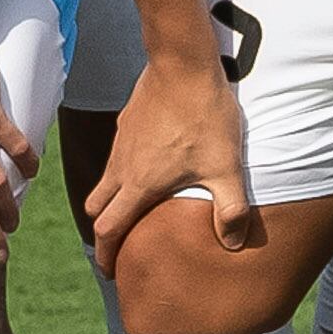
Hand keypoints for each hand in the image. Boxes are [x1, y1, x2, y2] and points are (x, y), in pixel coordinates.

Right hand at [80, 44, 252, 265]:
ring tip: (132, 210)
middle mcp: (122, 166)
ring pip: (105, 180)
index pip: (109, 229)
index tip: (110, 271)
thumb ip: (230, 210)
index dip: (106, 255)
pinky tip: (148, 167)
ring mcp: (122, 142)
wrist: (183, 63)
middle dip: (103, 231)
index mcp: (139, 184)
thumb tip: (234, 245)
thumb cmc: (204, 116)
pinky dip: (122, 173)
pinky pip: (117, 157)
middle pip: (98, 208)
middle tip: (116, 246)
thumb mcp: (226, 168)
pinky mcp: (127, 122)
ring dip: (112, 200)